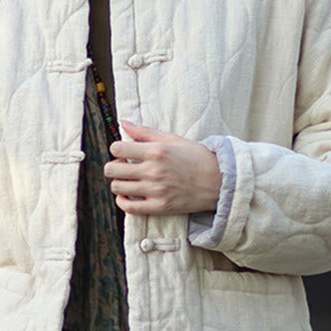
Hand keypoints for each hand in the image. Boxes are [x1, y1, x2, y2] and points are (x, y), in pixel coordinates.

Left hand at [104, 120, 221, 215]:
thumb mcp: (172, 139)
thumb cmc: (197, 158)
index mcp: (156, 151)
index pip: (117, 148)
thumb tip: (123, 123)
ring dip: (118, 183)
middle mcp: (153, 171)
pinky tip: (129, 195)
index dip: (117, 149)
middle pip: (112, 169)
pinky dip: (123, 201)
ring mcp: (155, 190)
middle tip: (123, 166)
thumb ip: (145, 132)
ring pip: (117, 188)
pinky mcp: (159, 207)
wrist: (219, 181)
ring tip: (128, 180)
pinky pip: (129, 207)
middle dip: (113, 166)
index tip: (123, 151)